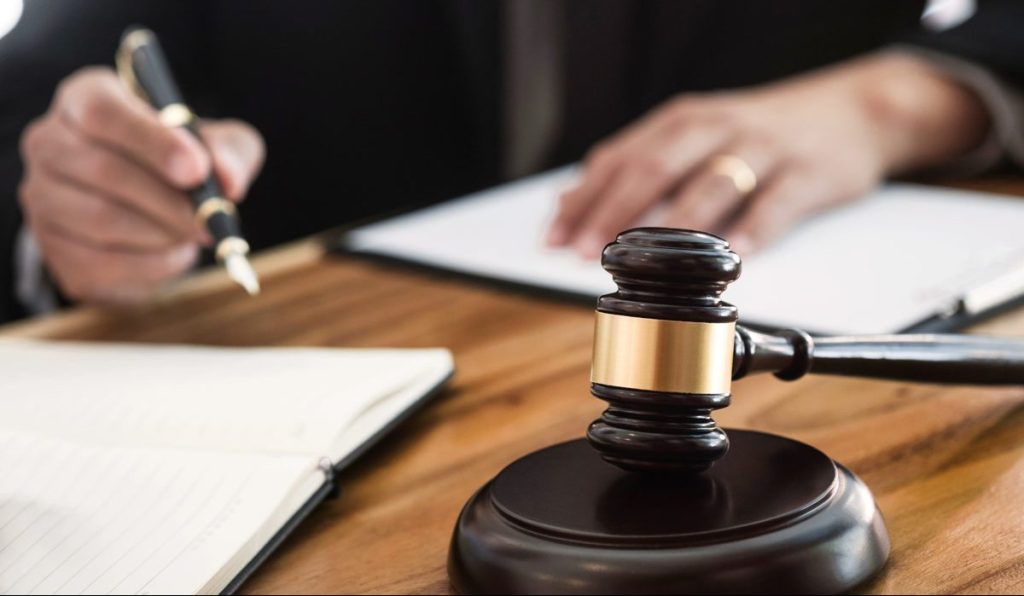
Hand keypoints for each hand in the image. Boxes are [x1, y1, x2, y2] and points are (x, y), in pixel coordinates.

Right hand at [18, 67, 264, 304]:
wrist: (156, 215)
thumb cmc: (184, 164)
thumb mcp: (218, 146)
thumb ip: (230, 152)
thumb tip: (227, 181)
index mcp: (86, 98)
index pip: (102, 111)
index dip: (152, 141)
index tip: (197, 170)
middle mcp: (50, 142)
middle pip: (102, 170)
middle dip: (168, 200)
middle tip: (210, 218)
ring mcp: (42, 197)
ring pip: (101, 219)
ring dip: (163, 232)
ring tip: (196, 232)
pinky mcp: (53, 248)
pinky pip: (100, 261)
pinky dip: (151, 263)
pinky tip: (174, 252)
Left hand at [547, 52, 989, 257]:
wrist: (854, 110)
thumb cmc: (760, 132)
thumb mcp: (698, 134)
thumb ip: (642, 164)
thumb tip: (574, 203)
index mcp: (683, 120)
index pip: (620, 157)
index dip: (584, 198)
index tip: (554, 236)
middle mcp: (717, 128)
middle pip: (655, 168)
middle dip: (615, 213)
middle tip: (586, 252)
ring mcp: (763, 149)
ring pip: (712, 182)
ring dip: (674, 225)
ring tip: (646, 260)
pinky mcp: (809, 172)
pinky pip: (778, 203)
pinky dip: (754, 228)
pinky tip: (733, 255)